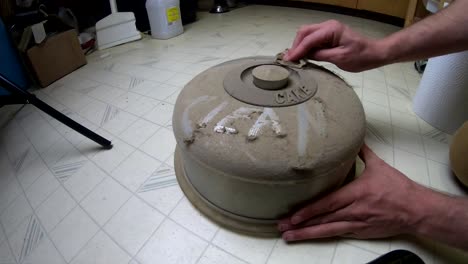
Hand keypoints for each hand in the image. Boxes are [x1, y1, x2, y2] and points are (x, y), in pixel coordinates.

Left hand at [278, 144, 427, 240]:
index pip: (328, 203)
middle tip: (282, 227)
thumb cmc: (398, 188)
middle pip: (323, 219)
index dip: (310, 211)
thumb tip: (354, 138)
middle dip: (301, 225)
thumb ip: (363, 152)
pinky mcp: (361, 232)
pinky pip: (339, 233)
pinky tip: (310, 236)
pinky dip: (323, 235)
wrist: (417, 210)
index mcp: (357, 193)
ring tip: (290, 236)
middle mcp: (354, 211)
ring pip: (328, 231)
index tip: (294, 215)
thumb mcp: (379, 166)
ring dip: (307, 234)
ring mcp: (357, 224)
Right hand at [284, 20, 385, 71]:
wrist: (374, 53)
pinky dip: (305, 46)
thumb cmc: (360, 57)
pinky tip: (302, 56)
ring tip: (294, 59)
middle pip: (304, 32)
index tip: (288, 60)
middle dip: (295, 45)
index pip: (309, 39)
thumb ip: (320, 56)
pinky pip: (312, 39)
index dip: (297, 50)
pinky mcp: (328, 36)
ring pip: (306, 34)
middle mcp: (328, 26)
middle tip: (289, 60)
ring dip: (299, 46)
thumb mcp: (340, 58)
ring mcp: (328, 30)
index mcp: (331, 29)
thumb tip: (305, 56)